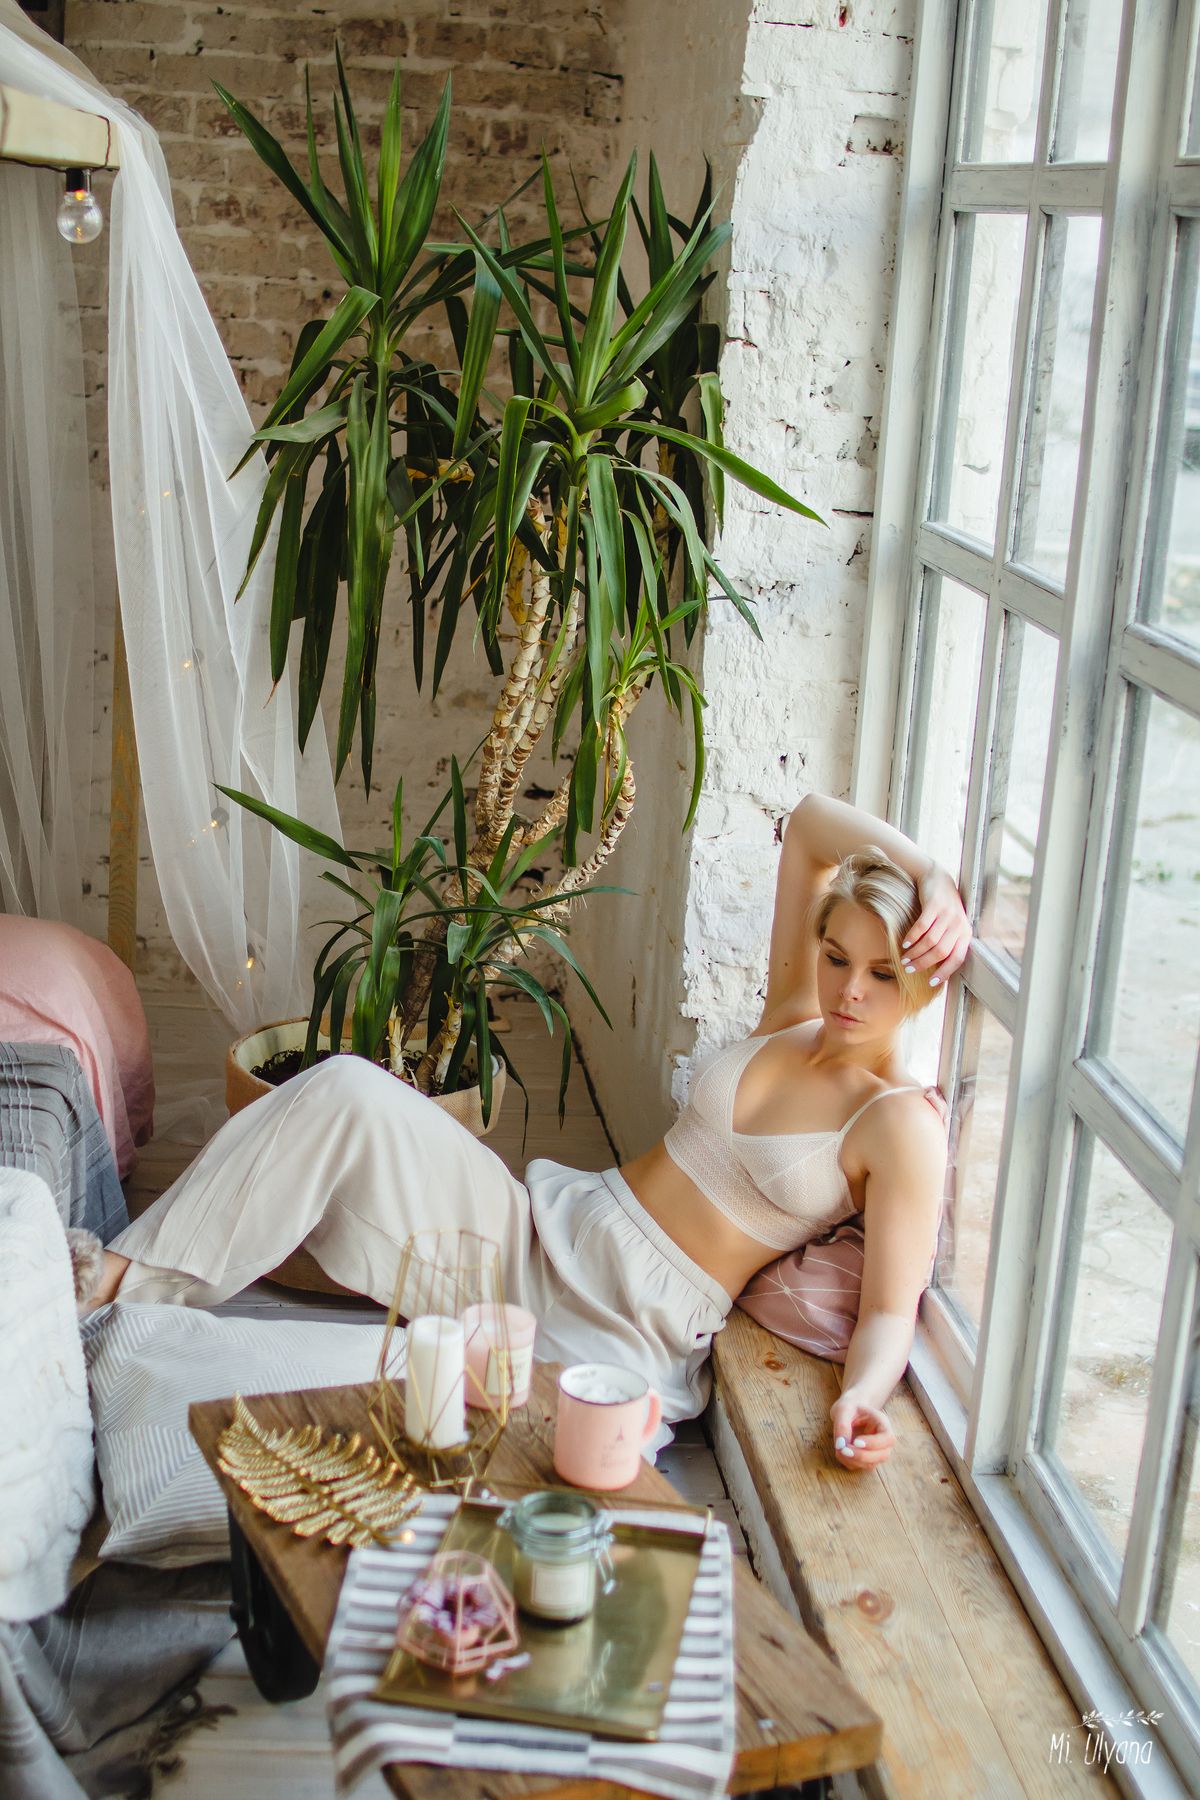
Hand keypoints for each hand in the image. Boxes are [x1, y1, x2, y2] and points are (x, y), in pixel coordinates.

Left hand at [830, 1392, 894, 1470]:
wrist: (850, 1410)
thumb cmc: (849, 1407)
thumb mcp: (844, 1409)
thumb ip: (842, 1425)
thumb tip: (841, 1445)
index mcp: (882, 1423)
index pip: (887, 1438)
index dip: (873, 1444)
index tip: (855, 1441)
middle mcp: (883, 1439)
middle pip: (883, 1455)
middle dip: (862, 1456)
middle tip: (844, 1449)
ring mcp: (877, 1450)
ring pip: (872, 1464)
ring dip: (854, 1461)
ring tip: (839, 1450)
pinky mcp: (867, 1458)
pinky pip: (861, 1466)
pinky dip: (850, 1462)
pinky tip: (840, 1452)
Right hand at [902, 864, 970, 987]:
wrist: (937, 878)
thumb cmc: (942, 907)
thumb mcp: (951, 925)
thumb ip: (948, 943)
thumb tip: (937, 969)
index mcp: (965, 933)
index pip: (957, 958)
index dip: (945, 972)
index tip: (932, 982)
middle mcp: (959, 924)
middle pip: (940, 952)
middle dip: (923, 964)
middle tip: (909, 969)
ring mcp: (947, 914)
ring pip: (930, 941)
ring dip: (915, 953)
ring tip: (904, 958)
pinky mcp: (934, 905)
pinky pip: (922, 927)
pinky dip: (912, 938)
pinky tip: (905, 943)